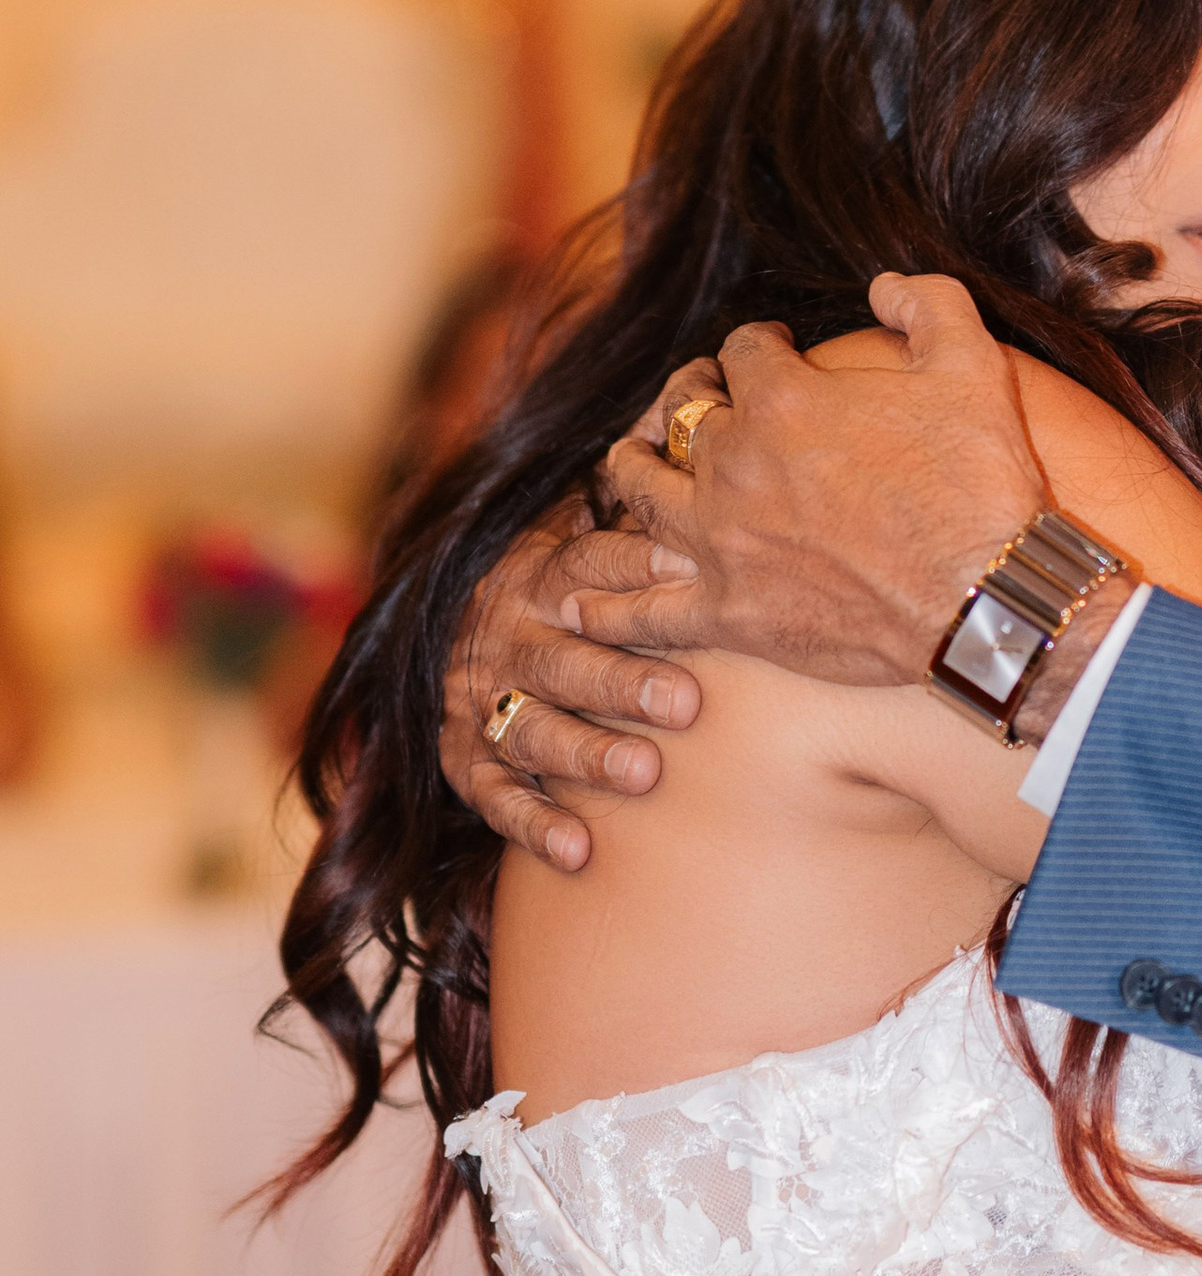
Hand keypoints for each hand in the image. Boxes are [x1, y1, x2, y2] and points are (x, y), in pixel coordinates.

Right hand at [440, 506, 700, 870]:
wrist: (437, 629)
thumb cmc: (549, 587)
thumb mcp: (569, 534)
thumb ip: (622, 507)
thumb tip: (690, 423)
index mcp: (540, 577)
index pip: (587, 566)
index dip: (633, 565)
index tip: (686, 566)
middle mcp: (509, 637)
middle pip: (566, 659)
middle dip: (624, 682)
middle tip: (687, 703)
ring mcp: (481, 698)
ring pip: (534, 727)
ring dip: (588, 753)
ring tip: (645, 773)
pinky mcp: (461, 756)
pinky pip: (493, 793)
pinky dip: (533, 824)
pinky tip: (580, 852)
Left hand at [581, 277, 1050, 691]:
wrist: (986, 598)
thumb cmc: (980, 483)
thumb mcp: (972, 364)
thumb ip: (925, 303)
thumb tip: (881, 284)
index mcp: (783, 399)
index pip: (741, 353)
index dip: (757, 345)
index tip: (771, 350)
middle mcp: (734, 463)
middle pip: (681, 414)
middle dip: (688, 396)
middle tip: (699, 400)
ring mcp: (721, 540)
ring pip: (640, 491)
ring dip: (630, 469)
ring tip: (631, 465)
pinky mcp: (728, 611)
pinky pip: (646, 609)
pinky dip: (607, 606)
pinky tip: (577, 604)